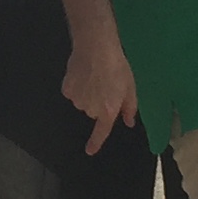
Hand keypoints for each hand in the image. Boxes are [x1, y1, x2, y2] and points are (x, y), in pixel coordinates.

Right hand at [63, 38, 138, 155]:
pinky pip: (72, 92)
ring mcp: (77, 100)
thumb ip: (129, 108)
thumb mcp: (130, 87)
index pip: (101, 132)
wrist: (96, 47)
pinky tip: (82, 73)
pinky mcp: (66, 89)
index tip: (89, 151)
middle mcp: (90, 109)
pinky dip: (76, 85)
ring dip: (88, 93)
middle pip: (94, 111)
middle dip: (99, 101)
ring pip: (83, 101)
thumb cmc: (117, 66)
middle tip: (105, 84)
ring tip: (94, 75)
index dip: (95, 143)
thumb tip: (128, 123)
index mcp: (108, 111)